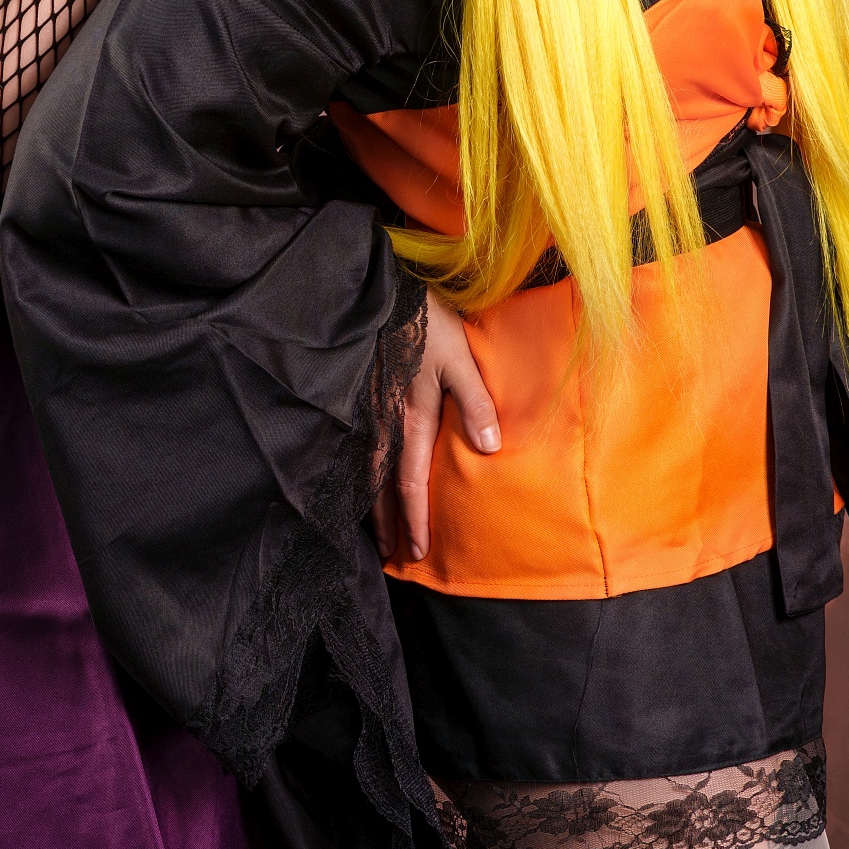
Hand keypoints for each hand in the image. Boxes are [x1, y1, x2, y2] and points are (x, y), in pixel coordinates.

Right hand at [372, 288, 499, 564]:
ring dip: (371, 505)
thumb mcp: (460, 359)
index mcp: (411, 417)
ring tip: (375, 532)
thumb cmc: (426, 322)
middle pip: (382, 486)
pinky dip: (359, 475)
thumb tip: (490, 449)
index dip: (416, 518)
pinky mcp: (358, 399)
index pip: (411, 482)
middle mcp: (384, 423)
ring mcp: (367, 413)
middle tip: (392, 556)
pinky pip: (358, 449)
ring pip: (366, 471)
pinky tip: (360, 484)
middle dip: (387, 523)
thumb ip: (476, 403)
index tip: (419, 550)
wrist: (379, 293)